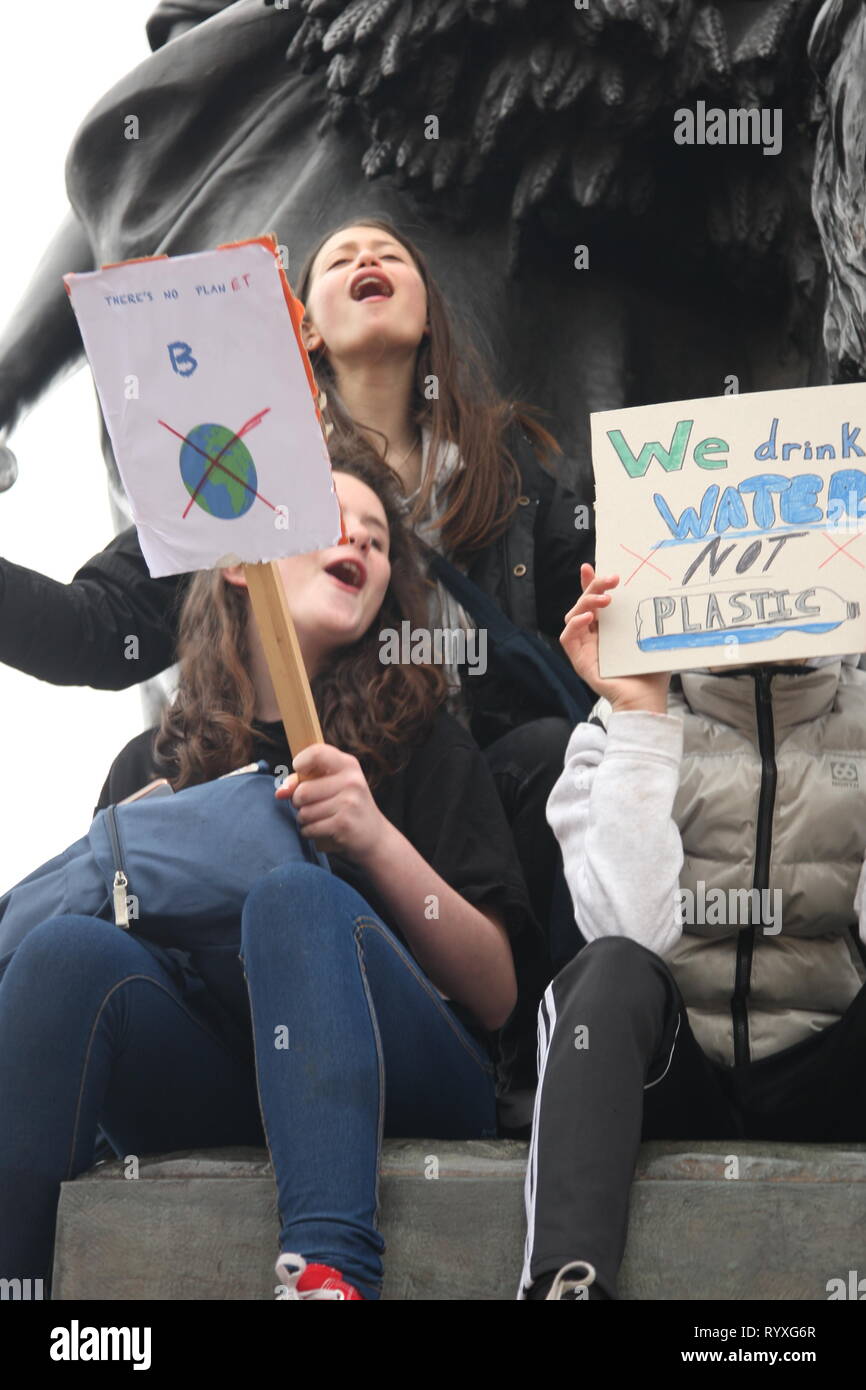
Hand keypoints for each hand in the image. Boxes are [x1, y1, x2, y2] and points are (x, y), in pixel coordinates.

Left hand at [275, 743, 386, 862]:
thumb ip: (305, 781)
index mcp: (348, 765)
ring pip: (304, 812)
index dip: (300, 763)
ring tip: (320, 818)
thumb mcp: (333, 785)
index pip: (316, 753)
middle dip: (298, 802)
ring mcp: (349, 803)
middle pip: (302, 791)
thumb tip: (280, 792)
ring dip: (304, 819)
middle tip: (311, 804)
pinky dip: (309, 832)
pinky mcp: (344, 824)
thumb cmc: (347, 806)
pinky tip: (323, 830)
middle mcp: (351, 781)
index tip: (300, 773)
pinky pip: (309, 828)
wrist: (375, 836)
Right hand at [561, 564, 670, 713]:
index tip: (593, 566)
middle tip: (612, 579)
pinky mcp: (580, 661)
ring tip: (605, 600)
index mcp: (609, 628)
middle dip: (594, 587)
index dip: (591, 583)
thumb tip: (659, 591)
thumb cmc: (651, 670)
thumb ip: (648, 617)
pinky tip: (588, 618)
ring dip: (586, 602)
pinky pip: (568, 638)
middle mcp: (594, 636)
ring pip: (573, 615)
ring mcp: (585, 648)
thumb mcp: (651, 636)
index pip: (595, 601)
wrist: (647, 699)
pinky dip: (574, 625)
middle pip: (585, 603)